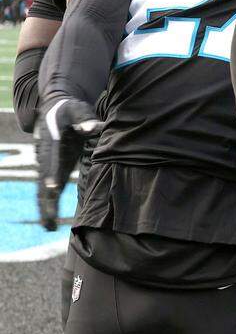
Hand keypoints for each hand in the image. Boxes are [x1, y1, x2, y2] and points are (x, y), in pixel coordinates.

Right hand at [35, 99, 103, 231]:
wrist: (57, 106)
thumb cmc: (70, 108)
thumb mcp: (78, 109)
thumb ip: (85, 119)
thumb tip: (94, 127)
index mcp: (50, 141)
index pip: (51, 160)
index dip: (52, 173)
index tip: (53, 189)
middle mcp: (44, 155)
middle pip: (43, 180)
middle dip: (45, 200)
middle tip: (49, 221)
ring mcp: (46, 163)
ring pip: (43, 188)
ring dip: (45, 207)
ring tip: (48, 227)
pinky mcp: (51, 168)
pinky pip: (48, 187)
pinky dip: (48, 202)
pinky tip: (50, 220)